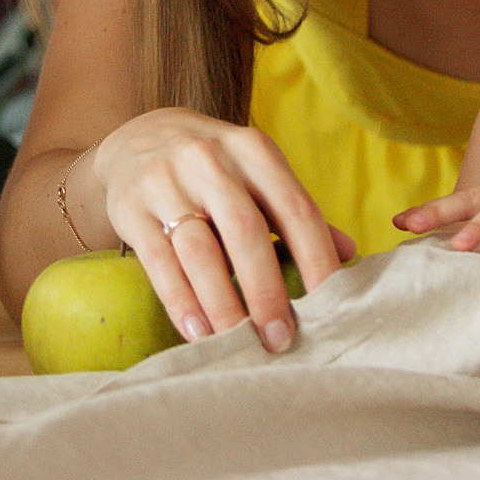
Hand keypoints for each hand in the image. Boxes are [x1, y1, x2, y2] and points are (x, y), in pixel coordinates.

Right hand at [87, 108, 353, 353]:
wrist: (137, 136)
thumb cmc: (214, 168)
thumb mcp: (256, 174)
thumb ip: (295, 212)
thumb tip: (349, 254)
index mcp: (253, 151)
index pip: (295, 208)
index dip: (316, 259)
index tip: (331, 308)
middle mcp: (210, 159)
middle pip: (245, 230)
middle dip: (266, 290)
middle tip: (281, 338)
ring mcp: (165, 180)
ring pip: (200, 249)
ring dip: (223, 302)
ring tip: (239, 343)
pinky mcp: (130, 206)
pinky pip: (158, 260)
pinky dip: (180, 300)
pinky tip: (197, 332)